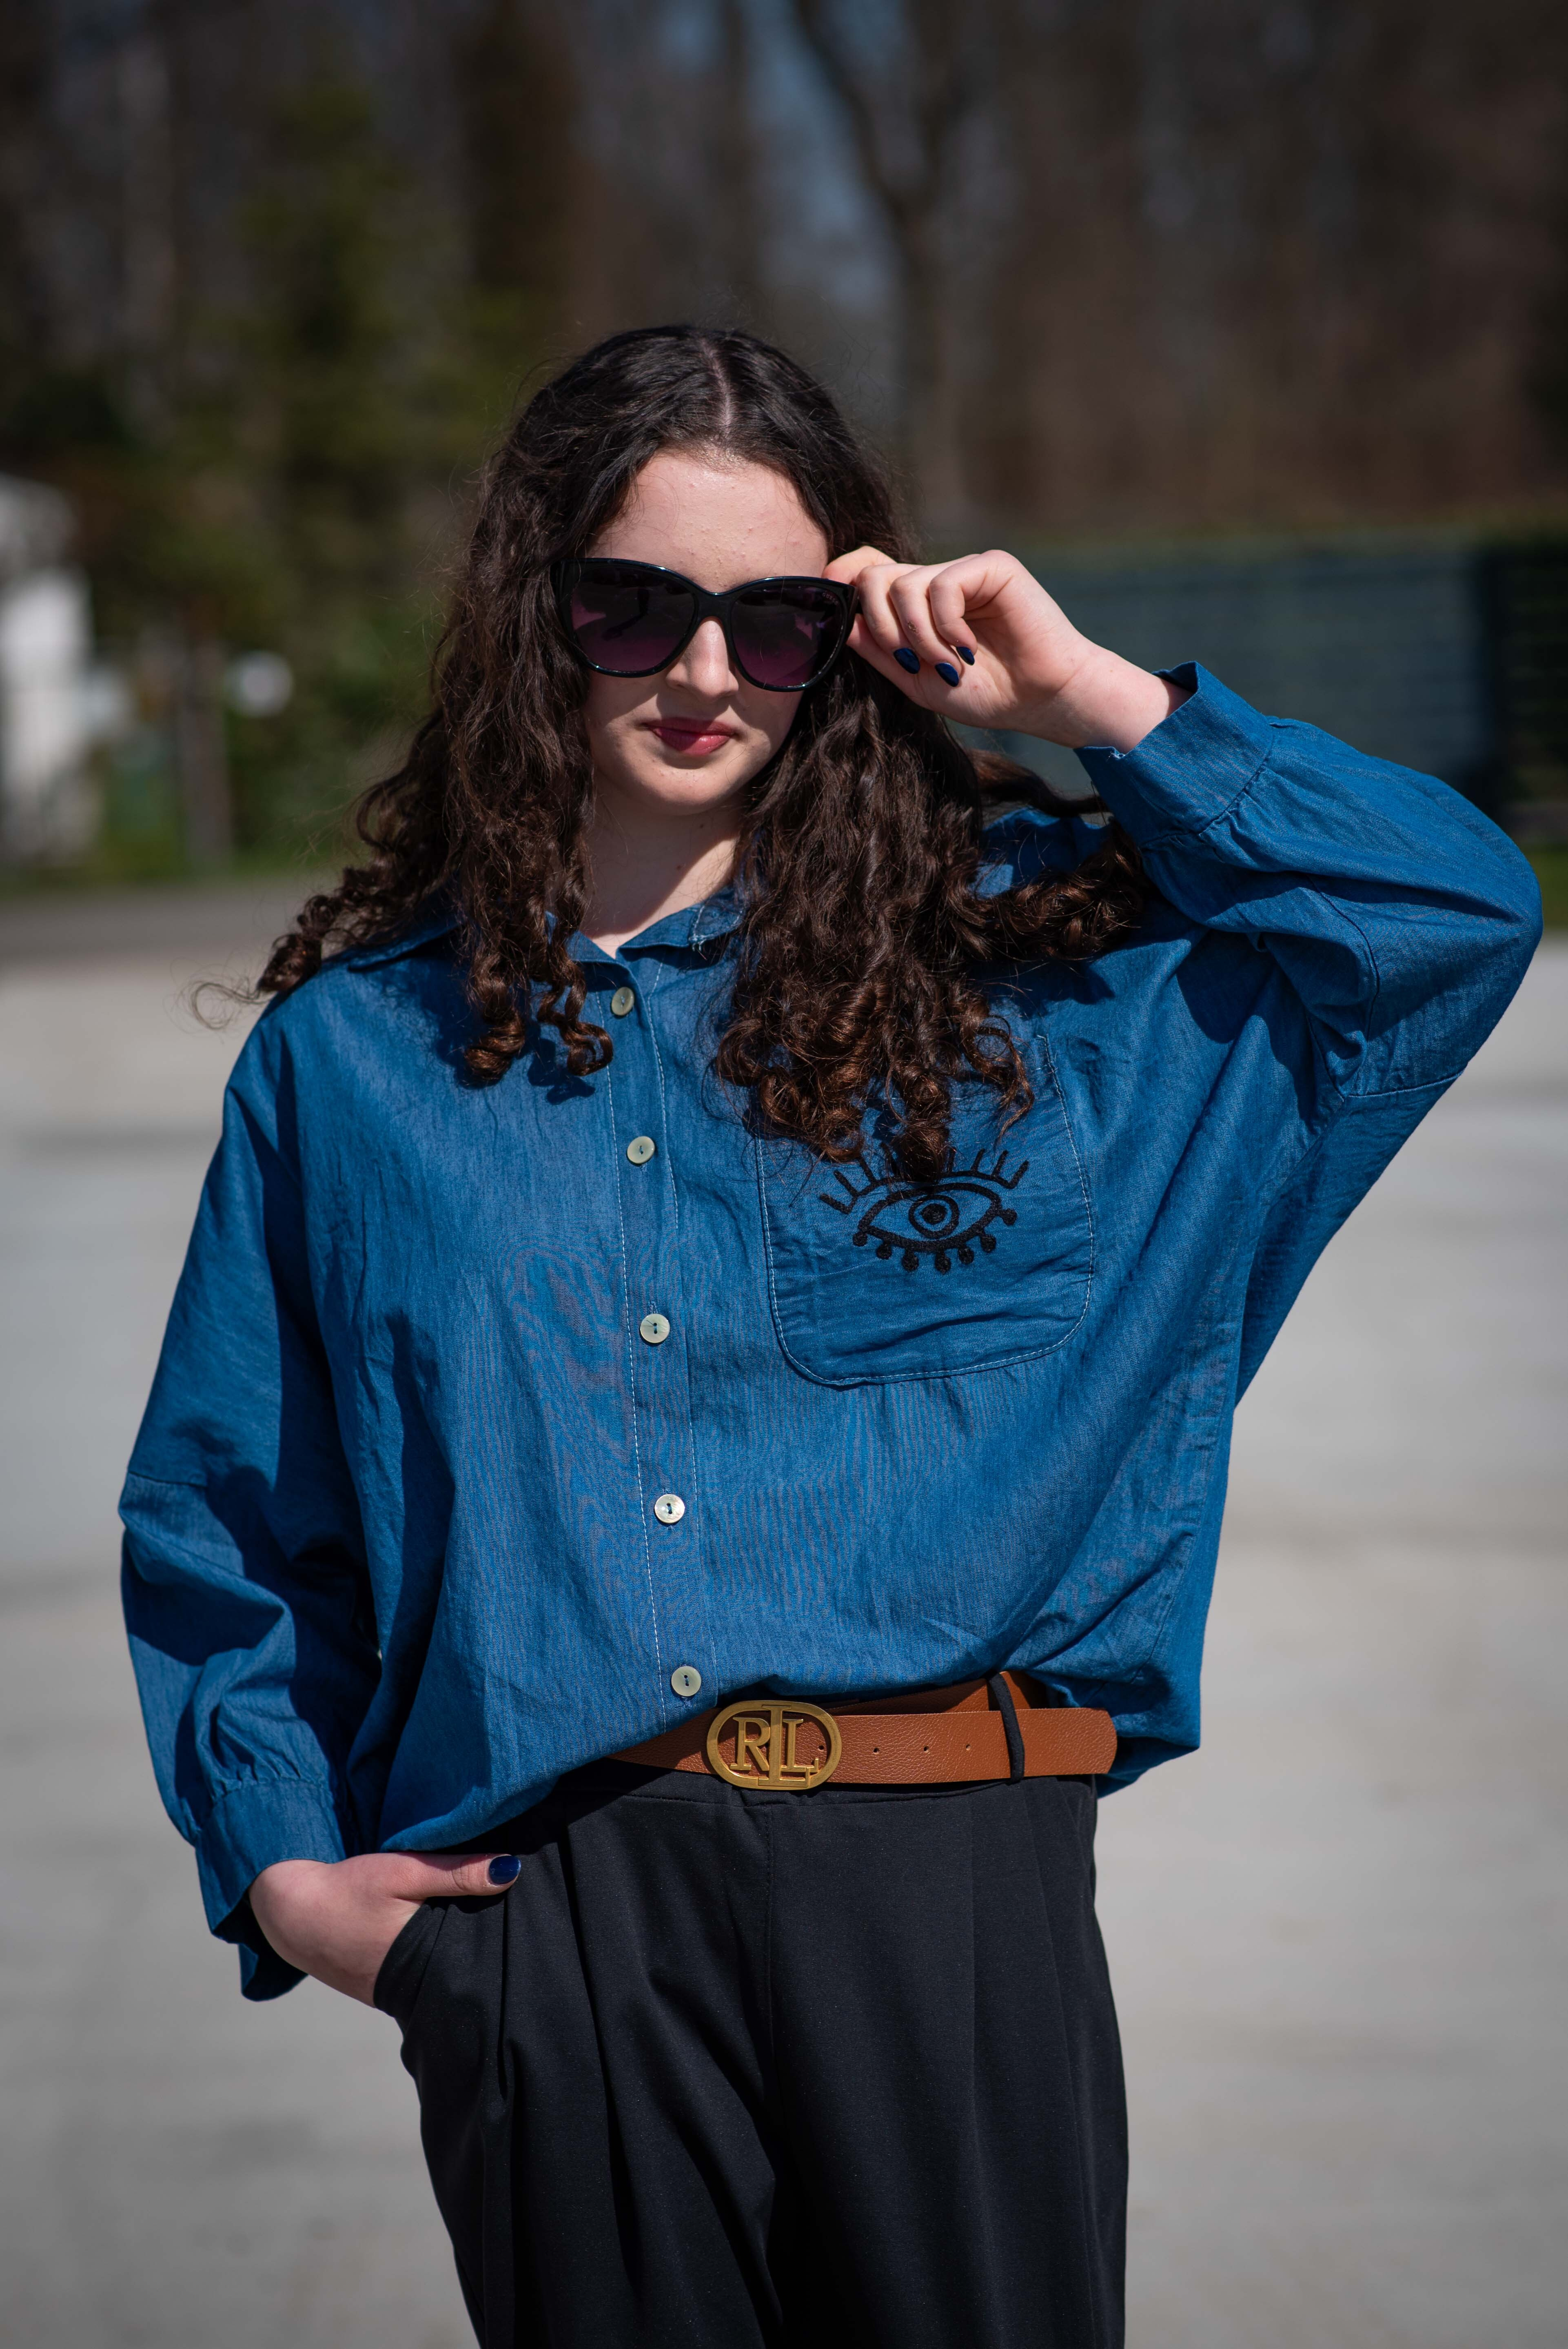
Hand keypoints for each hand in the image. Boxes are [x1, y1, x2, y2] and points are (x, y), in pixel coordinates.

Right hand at [249, 1849, 518, 2005]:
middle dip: (488, 1950)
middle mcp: (409, 1984)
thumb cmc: (346, 1890)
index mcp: (420, 1959)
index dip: (506, 1945)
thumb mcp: (401, 1871)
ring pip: (441, 1972)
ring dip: (459, 1951)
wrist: (287, 1912)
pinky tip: (446, 1935)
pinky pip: (418, 1972)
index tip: (533, 1923)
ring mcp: (391, 1989)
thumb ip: (455, 1872)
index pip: (479, 1964)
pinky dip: (433, 1955)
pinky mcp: (377, 1983)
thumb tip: (512, 1869)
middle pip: (464, 1971)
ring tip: (491, 1925)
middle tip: (519, 1921)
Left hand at [825, 545, 1182, 750]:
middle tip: (912, 662)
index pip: (867, 571)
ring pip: (904, 584)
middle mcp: (938, 580)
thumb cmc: (989, 695)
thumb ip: (880, 652)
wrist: (1044, 700)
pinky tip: (968, 649)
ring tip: (947, 665)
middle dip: (881, 626)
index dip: (843, 581)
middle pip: (874, 575)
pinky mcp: (991, 567)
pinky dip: (946, 625)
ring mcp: (964, 570)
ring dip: (917, 636)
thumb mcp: (919, 682)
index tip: (836, 615)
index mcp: (918, 604)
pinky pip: (942, 586)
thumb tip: (841, 623)